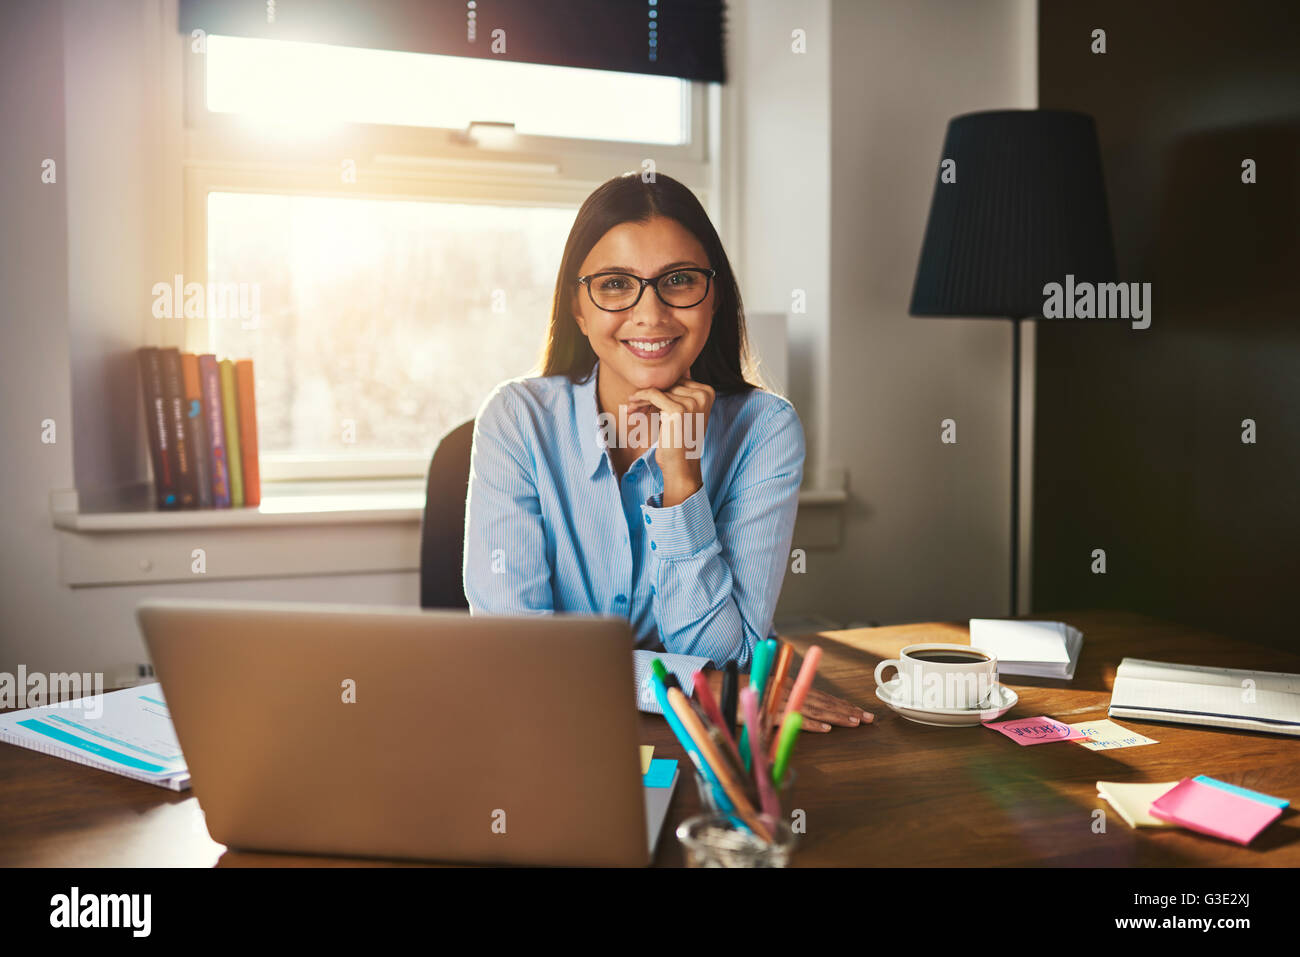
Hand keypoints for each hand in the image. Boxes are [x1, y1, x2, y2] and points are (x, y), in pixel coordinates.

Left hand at [627, 376, 713, 506]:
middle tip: (633, 405)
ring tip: (632, 408)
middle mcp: (703, 395)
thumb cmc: (679, 441)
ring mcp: (692, 402)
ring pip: (659, 389)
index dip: (660, 389)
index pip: (677, 381)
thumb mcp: (684, 413)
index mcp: (708, 392)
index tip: (644, 399)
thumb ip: (679, 393)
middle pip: (668, 384)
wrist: (681, 466)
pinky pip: (653, 394)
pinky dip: (640, 398)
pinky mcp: (678, 409)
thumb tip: (667, 371)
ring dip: (642, 398)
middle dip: (649, 394)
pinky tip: (632, 406)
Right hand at [704, 668, 873, 732]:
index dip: (842, 704)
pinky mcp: (769, 715)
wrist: (717, 689)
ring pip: (814, 711)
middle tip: (868, 719)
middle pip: (823, 703)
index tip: (861, 712)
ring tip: (855, 722)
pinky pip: (792, 720)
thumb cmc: (743, 696)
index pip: (822, 697)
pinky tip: (826, 729)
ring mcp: (779, 704)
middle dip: (847, 711)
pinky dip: (810, 725)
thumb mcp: (769, 696)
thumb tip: (808, 714)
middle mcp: (789, 693)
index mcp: (790, 688)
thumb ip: (786, 703)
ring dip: (836, 717)